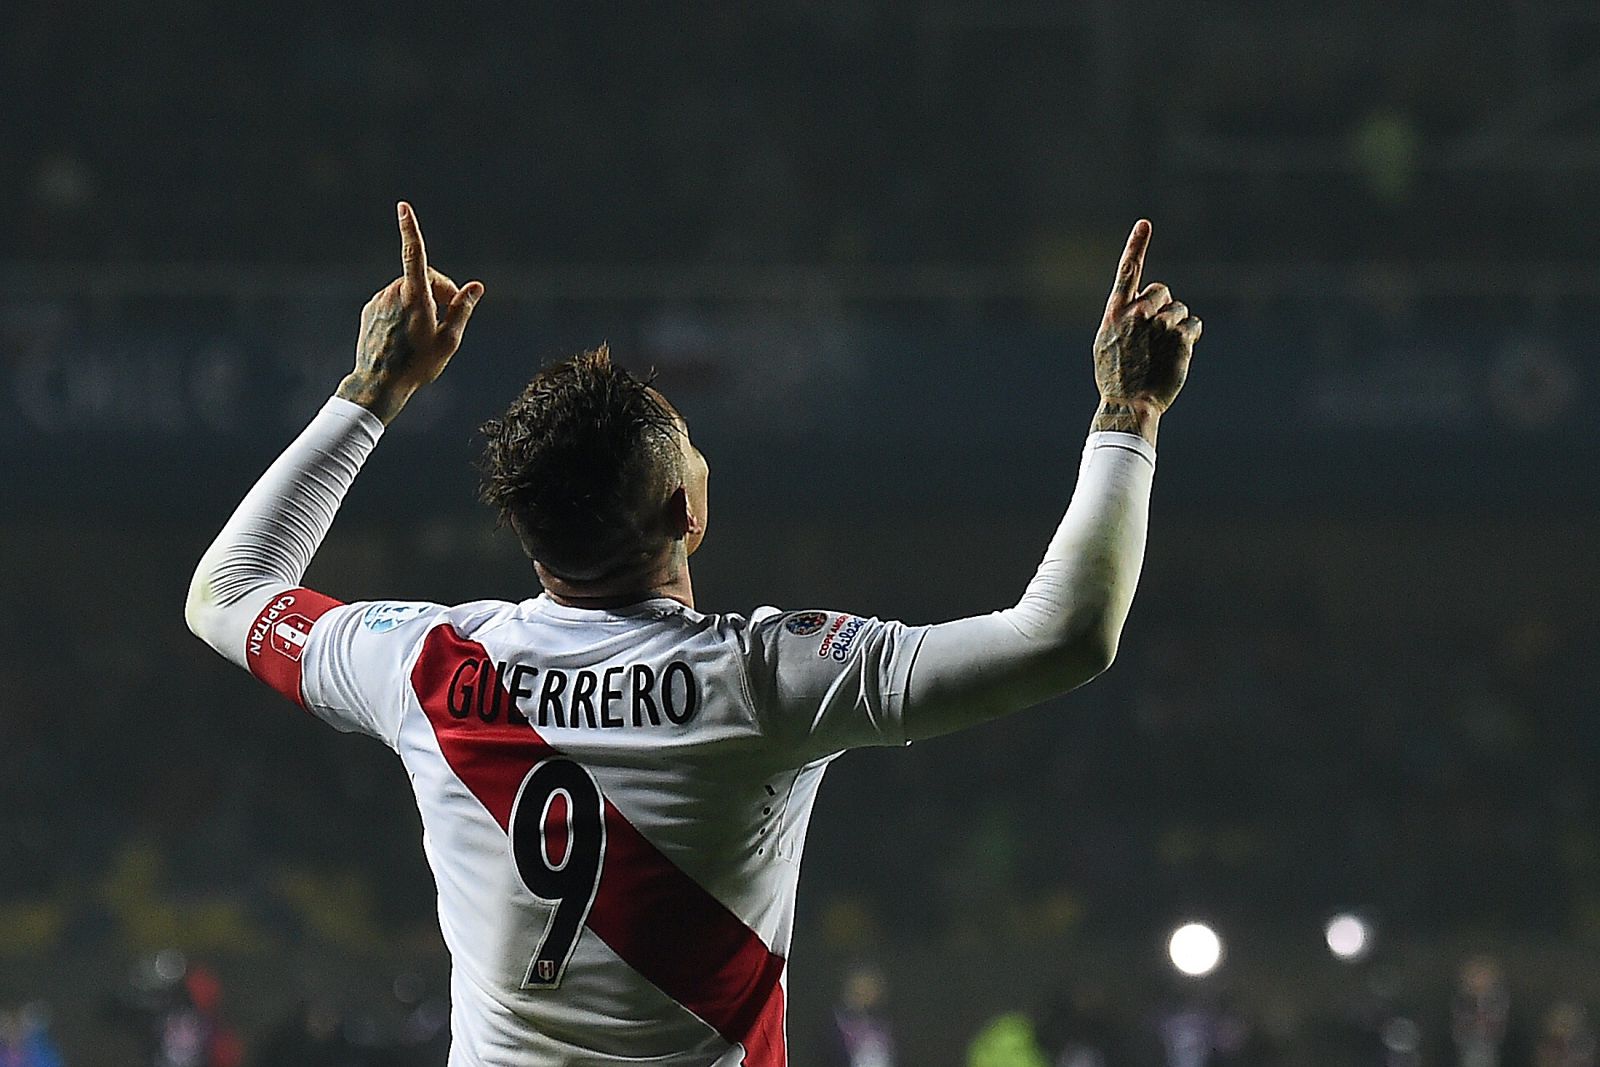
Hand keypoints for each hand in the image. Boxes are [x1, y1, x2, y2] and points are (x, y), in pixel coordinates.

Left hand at [336, 202, 484, 423]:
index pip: (414, 255)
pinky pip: (394, 302)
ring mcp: (379, 301)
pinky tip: (408, 336)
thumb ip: (462, 309)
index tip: (403, 207)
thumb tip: (476, 287)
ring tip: (427, 333)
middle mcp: (393, 293)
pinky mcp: (370, 311)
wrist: (379, 383)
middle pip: (424, 278)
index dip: (410, 229)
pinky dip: (406, 311)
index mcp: (414, 296)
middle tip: (451, 319)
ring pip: (408, 291)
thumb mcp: (449, 339)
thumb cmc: (418, 364)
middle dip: (440, 291)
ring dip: (423, 302)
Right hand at [1091, 220, 1199, 443]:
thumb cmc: (1115, 378)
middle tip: (1154, 334)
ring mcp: (1159, 324)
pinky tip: (1176, 355)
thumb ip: (1121, 319)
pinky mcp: (1180, 338)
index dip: (1136, 246)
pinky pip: (1194, 326)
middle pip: (1162, 291)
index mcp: (1116, 313)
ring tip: (1162, 352)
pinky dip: (1189, 338)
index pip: (1127, 272)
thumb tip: (1141, 305)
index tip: (1145, 224)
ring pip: (1180, 310)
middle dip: (1163, 306)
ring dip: (1176, 327)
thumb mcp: (1105, 344)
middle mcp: (1137, 313)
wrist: (1128, 405)